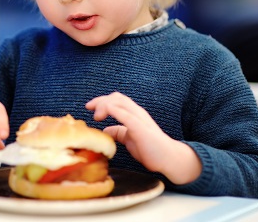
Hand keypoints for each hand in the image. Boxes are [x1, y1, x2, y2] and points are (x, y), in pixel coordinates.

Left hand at [85, 91, 200, 184]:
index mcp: (134, 114)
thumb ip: (118, 132)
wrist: (169, 158)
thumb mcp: (130, 138)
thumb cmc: (150, 149)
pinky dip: (113, 111)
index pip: (117, 99)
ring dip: (104, 105)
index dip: (102, 100)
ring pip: (120, 103)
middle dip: (100, 100)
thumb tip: (105, 130)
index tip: (90, 107)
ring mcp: (139, 119)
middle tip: (88, 107)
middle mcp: (137, 112)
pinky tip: (104, 115)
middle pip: (116, 98)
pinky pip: (125, 115)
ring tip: (96, 115)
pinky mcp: (140, 128)